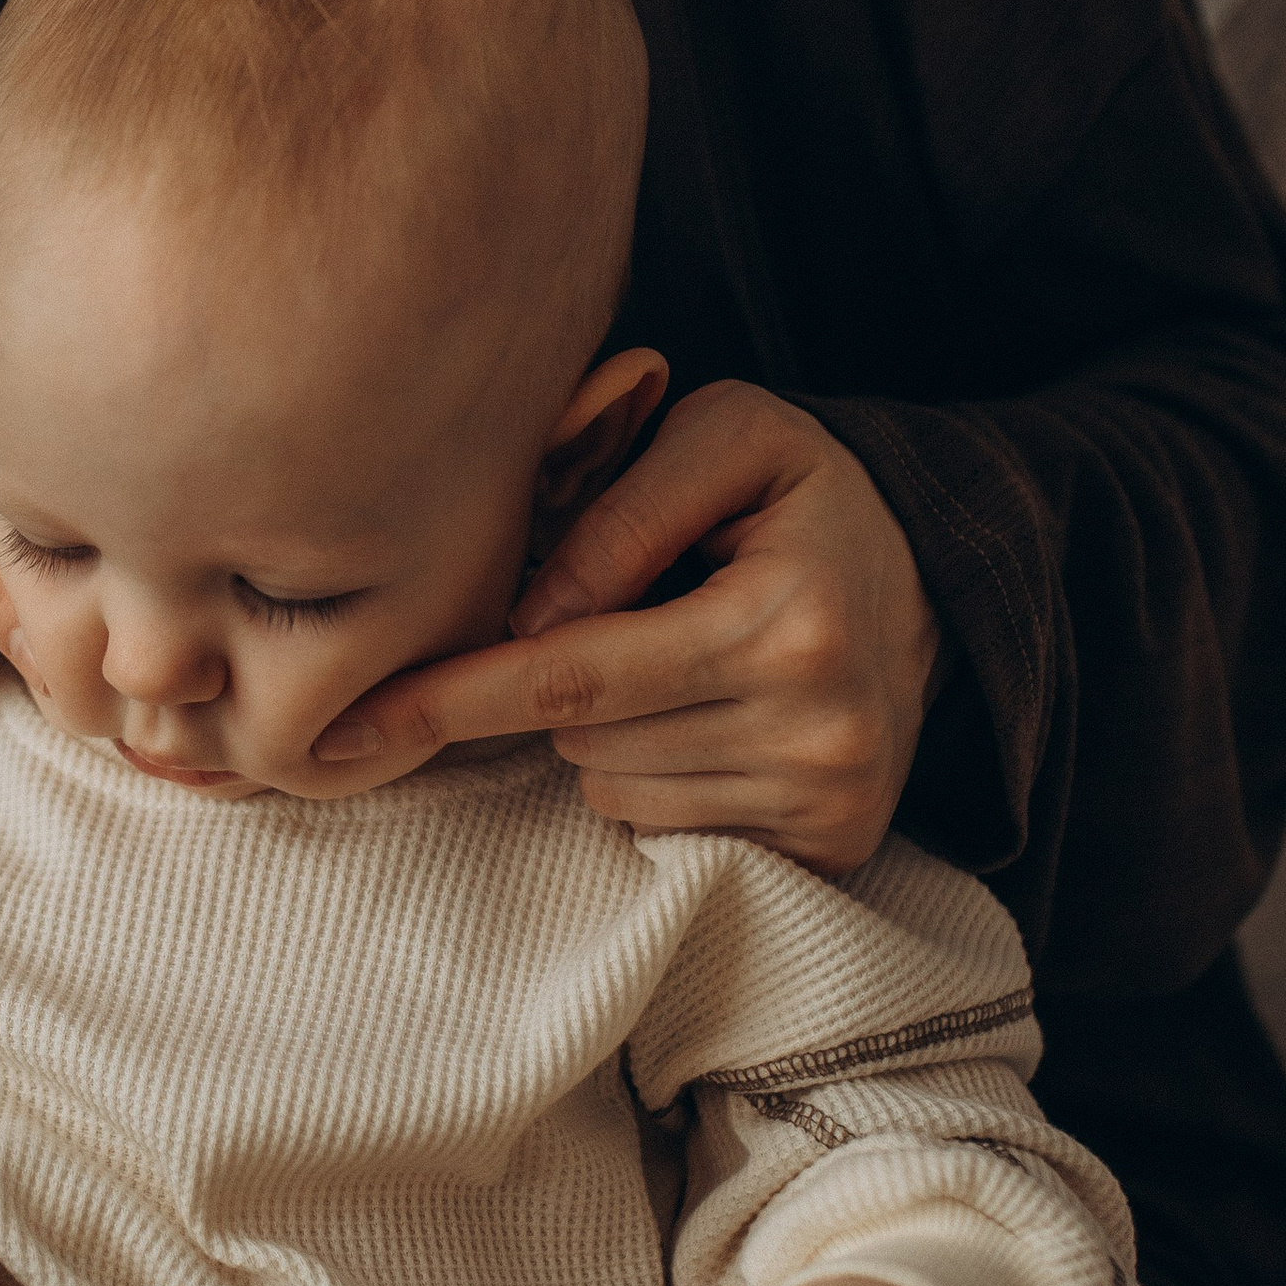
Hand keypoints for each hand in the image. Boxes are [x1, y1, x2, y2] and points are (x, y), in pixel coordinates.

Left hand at [310, 383, 943, 872]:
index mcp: (782, 622)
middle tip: (637, 615)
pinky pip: (663, 828)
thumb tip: (531, 617)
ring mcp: (825, 798)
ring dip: (608, 732)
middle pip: (579, 736)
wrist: (939, 585)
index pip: (572, 674)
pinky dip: (657, 776)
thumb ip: (625, 505)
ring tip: (688, 665)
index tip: (345, 726)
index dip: (452, 697)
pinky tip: (715, 721)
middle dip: (562, 680)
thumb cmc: (804, 500)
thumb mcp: (732, 438)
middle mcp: (813, 726)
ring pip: (610, 789)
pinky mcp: (831, 848)